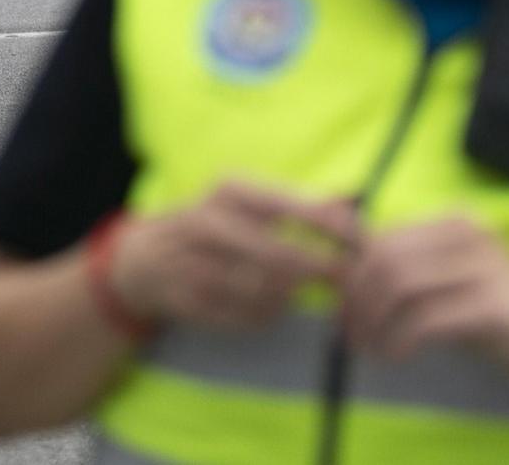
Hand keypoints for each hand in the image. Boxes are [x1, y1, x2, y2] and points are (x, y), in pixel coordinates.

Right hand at [110, 182, 356, 329]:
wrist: (146, 258)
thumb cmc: (216, 226)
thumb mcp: (251, 204)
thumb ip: (300, 204)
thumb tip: (350, 206)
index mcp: (230, 190)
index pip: (293, 209)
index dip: (333, 230)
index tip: (362, 246)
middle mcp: (208, 221)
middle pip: (280, 256)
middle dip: (317, 271)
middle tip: (342, 281)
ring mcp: (191, 261)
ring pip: (263, 291)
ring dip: (287, 297)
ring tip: (291, 292)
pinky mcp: (184, 299)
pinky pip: (243, 318)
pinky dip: (263, 317)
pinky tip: (264, 307)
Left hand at [341, 216, 508, 382]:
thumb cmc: (499, 316)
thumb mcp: (448, 286)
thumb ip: (406, 276)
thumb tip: (345, 278)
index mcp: (454, 222)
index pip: (383, 239)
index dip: (353, 277)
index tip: (343, 313)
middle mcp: (468, 234)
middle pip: (385, 259)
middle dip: (358, 301)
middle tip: (351, 337)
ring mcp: (483, 266)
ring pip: (400, 285)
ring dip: (374, 323)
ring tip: (371, 350)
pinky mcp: (492, 304)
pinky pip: (425, 319)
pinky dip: (400, 340)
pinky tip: (397, 355)